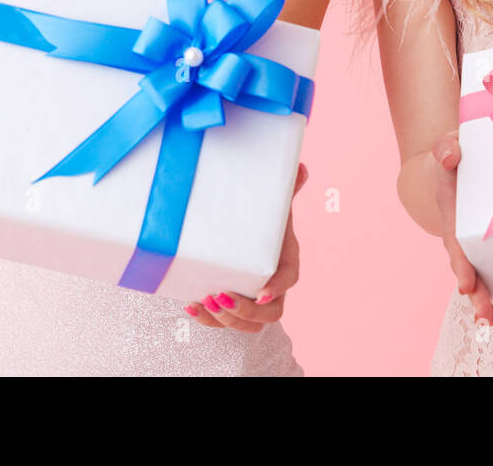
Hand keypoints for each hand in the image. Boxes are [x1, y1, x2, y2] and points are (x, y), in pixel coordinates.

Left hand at [183, 161, 307, 332]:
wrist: (241, 233)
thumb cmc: (259, 219)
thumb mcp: (270, 203)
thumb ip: (285, 187)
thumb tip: (301, 167)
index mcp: (285, 259)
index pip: (290, 278)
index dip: (278, 287)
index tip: (262, 292)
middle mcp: (273, 285)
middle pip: (272, 312)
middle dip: (247, 311)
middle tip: (222, 296)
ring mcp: (254, 300)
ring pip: (250, 324)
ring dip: (228, 320)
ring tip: (205, 301)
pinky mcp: (233, 307)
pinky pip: (226, 324)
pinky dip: (209, 321)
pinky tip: (191, 306)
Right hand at [433, 131, 492, 324]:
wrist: (457, 160)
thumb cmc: (456, 155)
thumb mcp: (448, 147)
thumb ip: (446, 148)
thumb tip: (450, 155)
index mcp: (453, 213)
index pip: (456, 241)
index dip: (461, 263)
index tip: (465, 283)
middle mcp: (463, 233)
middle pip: (467, 266)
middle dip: (474, 291)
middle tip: (483, 313)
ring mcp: (478, 240)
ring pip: (481, 271)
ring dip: (484, 297)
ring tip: (488, 321)